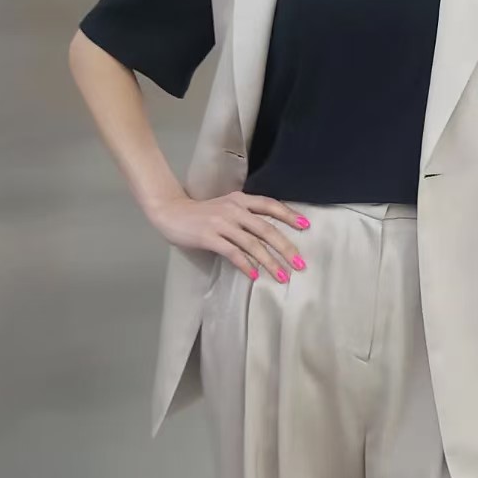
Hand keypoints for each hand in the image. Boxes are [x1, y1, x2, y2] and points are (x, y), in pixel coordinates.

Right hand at [148, 191, 308, 281]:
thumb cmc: (201, 213)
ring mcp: (221, 223)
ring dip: (270, 262)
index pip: (270, 205)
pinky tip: (255, 275)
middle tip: (300, 264)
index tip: (306, 226)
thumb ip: (246, 216)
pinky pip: (233, 253)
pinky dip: (246, 265)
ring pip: (253, 244)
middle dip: (286, 248)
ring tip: (282, 276)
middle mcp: (234, 209)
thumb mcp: (226, 207)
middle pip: (267, 229)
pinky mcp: (209, 237)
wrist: (171, 212)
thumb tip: (270, 234)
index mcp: (240, 200)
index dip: (289, 215)